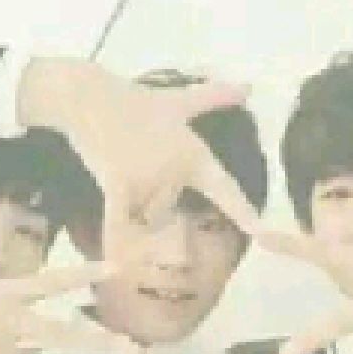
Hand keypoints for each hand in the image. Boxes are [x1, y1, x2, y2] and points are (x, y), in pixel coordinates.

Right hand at [17, 58, 262, 258]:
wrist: (90, 97)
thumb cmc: (134, 101)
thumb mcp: (178, 100)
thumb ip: (214, 98)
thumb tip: (248, 86)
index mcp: (195, 155)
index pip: (225, 189)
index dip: (244, 212)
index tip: (262, 233)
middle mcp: (177, 171)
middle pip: (167, 213)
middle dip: (151, 203)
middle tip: (135, 167)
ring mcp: (149, 179)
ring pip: (143, 218)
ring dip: (131, 210)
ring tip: (118, 174)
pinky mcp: (119, 184)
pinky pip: (120, 222)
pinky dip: (116, 243)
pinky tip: (116, 267)